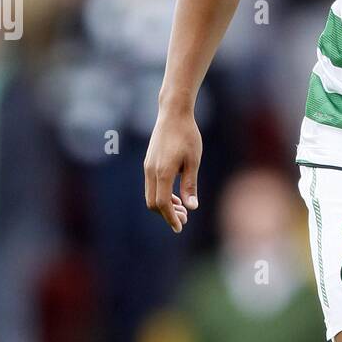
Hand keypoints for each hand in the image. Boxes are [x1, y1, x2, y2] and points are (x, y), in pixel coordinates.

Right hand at [143, 106, 201, 233]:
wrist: (173, 114)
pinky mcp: (148, 163)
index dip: (170, 218)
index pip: (162, 203)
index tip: (180, 227)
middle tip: (184, 220)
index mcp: (162, 172)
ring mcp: (148, 166)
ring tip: (182, 210)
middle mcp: (151, 171)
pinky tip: (176, 196)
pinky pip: (152, 185)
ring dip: (164, 205)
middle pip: (153, 203)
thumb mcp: (194, 162)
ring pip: (151, 195)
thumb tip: (191, 207)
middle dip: (167, 214)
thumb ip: (190, 185)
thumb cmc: (187, 136)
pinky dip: (162, 195)